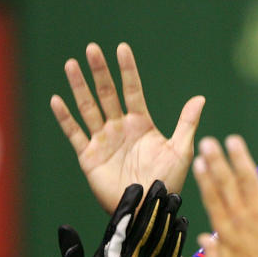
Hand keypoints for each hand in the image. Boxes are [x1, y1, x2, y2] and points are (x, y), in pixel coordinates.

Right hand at [50, 42, 204, 213]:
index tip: (122, 48)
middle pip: (107, 94)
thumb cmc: (167, 181)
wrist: (149, 208)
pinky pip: (75, 133)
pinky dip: (65, 117)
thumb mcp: (181, 150)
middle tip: (92, 49)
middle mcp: (120, 128)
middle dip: (100, 71)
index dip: (128, 70)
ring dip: (80, 87)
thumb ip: (187, 123)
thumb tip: (200, 97)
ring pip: (89, 107)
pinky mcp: (89, 155)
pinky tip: (57, 100)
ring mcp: (103, 140)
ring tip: (72, 64)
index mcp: (142, 124)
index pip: (133, 90)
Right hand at [59, 180, 187, 256]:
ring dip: (169, 216)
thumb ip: (71, 252)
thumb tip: (64, 227)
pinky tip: (183, 222)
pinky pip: (172, 255)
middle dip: (154, 204)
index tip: (137, 187)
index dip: (130, 205)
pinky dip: (178, 237)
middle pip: (146, 227)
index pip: (120, 226)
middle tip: (162, 184)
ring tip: (175, 197)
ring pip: (162, 237)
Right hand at [192, 135, 257, 256]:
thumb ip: (213, 254)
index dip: (205, 178)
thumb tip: (205, 239)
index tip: (199, 162)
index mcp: (227, 231)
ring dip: (239, 158)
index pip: (213, 198)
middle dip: (216, 161)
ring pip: (247, 179)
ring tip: (233, 140)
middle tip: (207, 141)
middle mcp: (240, 218)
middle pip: (226, 184)